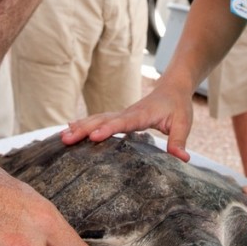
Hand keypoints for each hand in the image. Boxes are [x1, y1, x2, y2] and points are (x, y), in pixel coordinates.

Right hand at [61, 81, 193, 161]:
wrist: (172, 88)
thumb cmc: (178, 106)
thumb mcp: (183, 123)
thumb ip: (179, 141)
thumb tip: (181, 158)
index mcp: (141, 115)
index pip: (122, 123)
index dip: (107, 129)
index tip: (92, 136)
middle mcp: (127, 113)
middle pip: (102, 120)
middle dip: (84, 129)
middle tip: (66, 139)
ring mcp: (121, 114)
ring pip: (97, 119)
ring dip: (80, 126)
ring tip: (62, 136)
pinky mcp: (119, 117)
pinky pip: (99, 120)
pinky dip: (84, 123)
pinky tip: (70, 128)